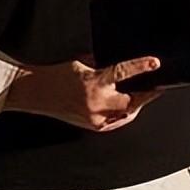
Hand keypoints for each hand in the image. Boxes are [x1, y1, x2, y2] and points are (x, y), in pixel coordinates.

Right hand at [3, 55, 161, 131]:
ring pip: (126, 115)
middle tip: (154, 88)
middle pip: (132, 102)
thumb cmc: (56, 75)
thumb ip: (101, 63)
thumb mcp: (81, 62)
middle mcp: (96, 102)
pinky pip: (115, 123)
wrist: (35, 92)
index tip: (155, 63)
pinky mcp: (91, 126)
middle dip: (145, 95)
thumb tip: (120, 64)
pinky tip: (124, 109)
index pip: (124, 72)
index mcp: (94, 82)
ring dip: (135, 106)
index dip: (142, 66)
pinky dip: (122, 115)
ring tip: (141, 97)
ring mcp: (94, 118)